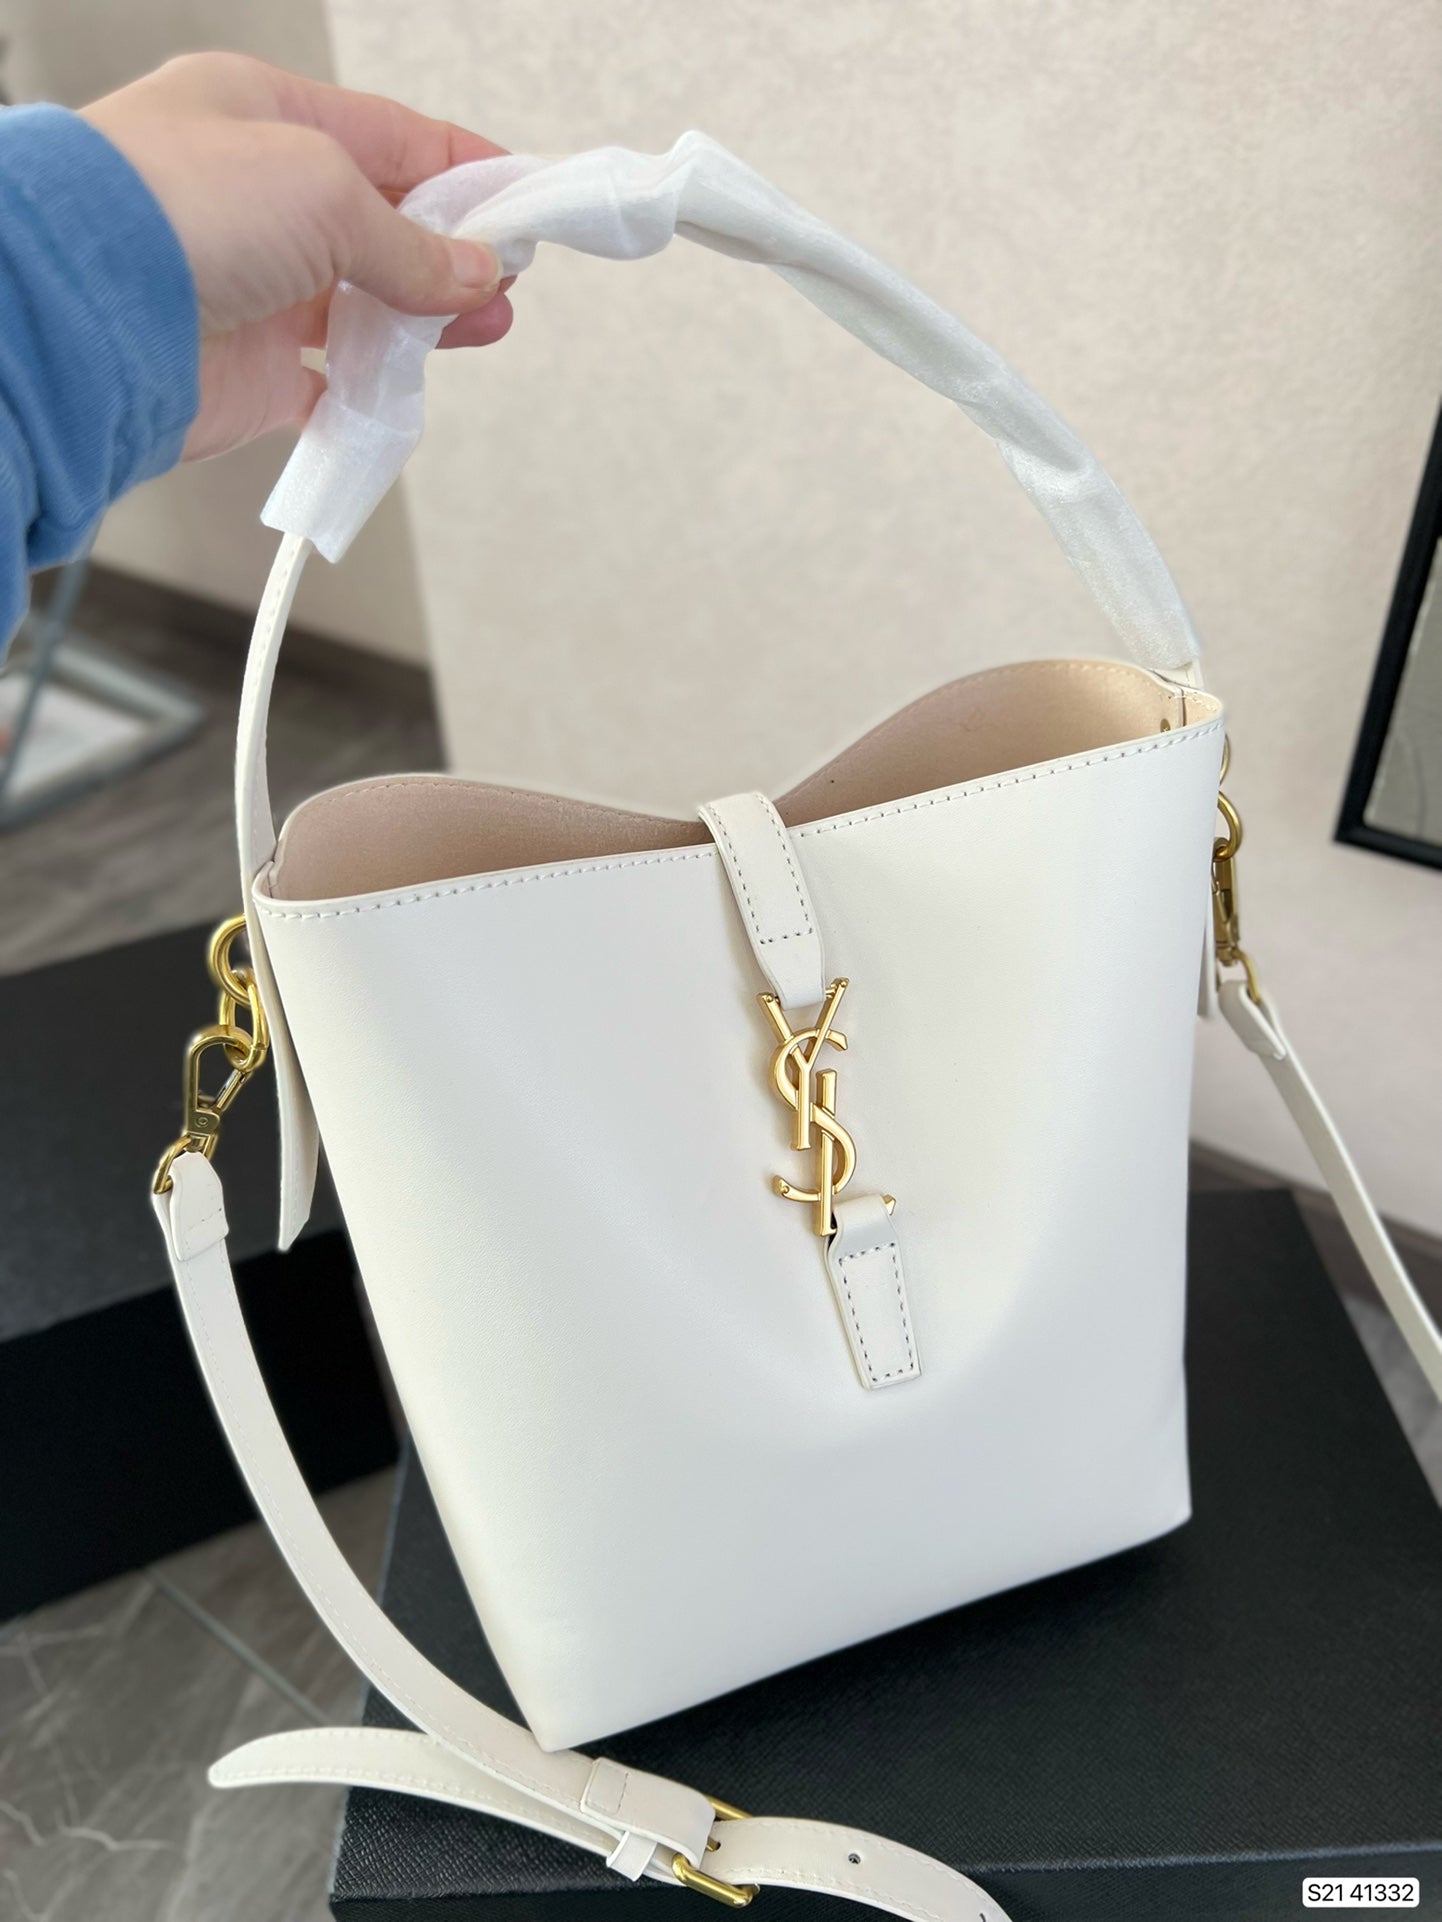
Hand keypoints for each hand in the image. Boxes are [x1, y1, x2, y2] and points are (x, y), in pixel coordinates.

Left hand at [82, 53, 512, 459]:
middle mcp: (256, 203)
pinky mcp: (249, 372)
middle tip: (507, 279)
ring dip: (426, 324)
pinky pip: (329, 387)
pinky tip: (409, 390)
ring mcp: (253, 289)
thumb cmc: (178, 209)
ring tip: (481, 330)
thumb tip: (473, 273)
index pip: (390, 139)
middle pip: (381, 228)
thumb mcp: (326, 190)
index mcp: (263, 120)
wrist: (91, 313)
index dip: (463, 172)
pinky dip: (372, 394)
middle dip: (452, 255)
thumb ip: (412, 242)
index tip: (522, 204)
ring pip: (363, 309)